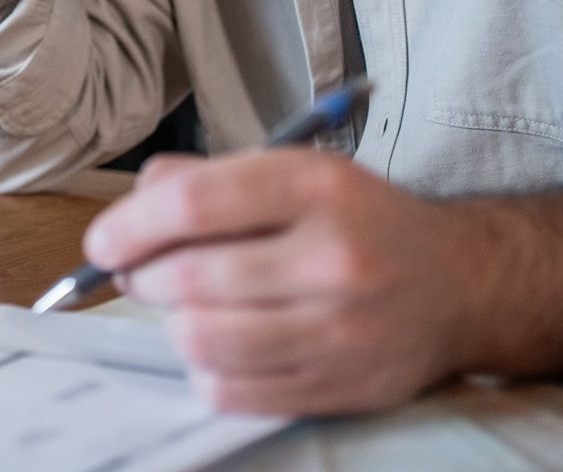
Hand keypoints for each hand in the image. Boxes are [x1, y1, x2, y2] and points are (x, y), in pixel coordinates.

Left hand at [84, 149, 478, 414]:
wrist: (460, 284)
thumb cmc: (358, 222)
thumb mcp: (295, 170)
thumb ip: (206, 179)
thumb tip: (130, 212)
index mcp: (315, 187)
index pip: (192, 204)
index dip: (128, 226)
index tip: (102, 243)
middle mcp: (332, 258)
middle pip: (189, 277)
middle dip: (143, 277)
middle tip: (142, 274)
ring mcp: (340, 330)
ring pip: (201, 339)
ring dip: (173, 323)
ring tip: (188, 307)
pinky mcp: (340, 387)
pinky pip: (230, 391)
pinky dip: (206, 369)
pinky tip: (225, 344)